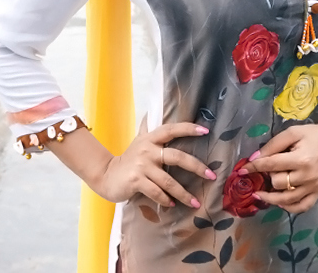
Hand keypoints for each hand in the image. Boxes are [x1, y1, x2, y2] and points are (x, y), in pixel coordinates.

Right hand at [97, 122, 215, 205]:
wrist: (106, 176)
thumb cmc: (128, 159)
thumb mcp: (138, 142)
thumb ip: (148, 130)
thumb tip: (150, 113)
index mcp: (150, 139)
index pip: (172, 130)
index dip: (188, 129)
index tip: (206, 131)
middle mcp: (147, 150)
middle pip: (177, 157)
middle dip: (196, 167)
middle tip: (211, 176)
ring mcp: (141, 166)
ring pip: (168, 180)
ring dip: (183, 193)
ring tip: (195, 202)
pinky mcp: (136, 181)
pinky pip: (156, 192)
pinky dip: (166, 200)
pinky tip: (172, 204)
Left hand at [240, 120, 317, 213]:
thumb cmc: (313, 133)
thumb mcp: (292, 133)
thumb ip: (273, 145)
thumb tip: (254, 158)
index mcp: (300, 159)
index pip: (270, 166)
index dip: (254, 168)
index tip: (241, 171)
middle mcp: (307, 176)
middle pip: (277, 183)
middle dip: (267, 178)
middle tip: (264, 173)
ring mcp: (314, 187)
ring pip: (287, 199)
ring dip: (271, 198)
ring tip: (260, 194)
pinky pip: (301, 206)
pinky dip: (289, 207)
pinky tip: (280, 202)